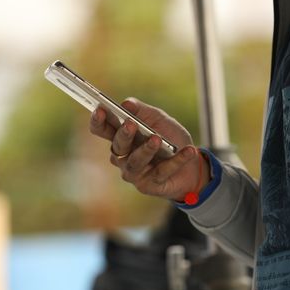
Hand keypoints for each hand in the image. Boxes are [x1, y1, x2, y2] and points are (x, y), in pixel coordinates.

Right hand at [89, 97, 210, 201]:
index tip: (100, 110)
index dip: (98, 121)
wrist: (192, 165)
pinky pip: (161, 172)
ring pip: (135, 162)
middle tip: (130, 124)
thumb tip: (126, 104)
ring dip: (146, 150)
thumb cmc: (170, 139)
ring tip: (157, 139)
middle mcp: (122, 156)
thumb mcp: (159, 119)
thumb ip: (143, 111)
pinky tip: (188, 151)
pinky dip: (176, 161)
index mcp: (120, 136)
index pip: (102, 129)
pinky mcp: (148, 185)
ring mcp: (133, 172)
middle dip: (123, 135)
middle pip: (117, 146)